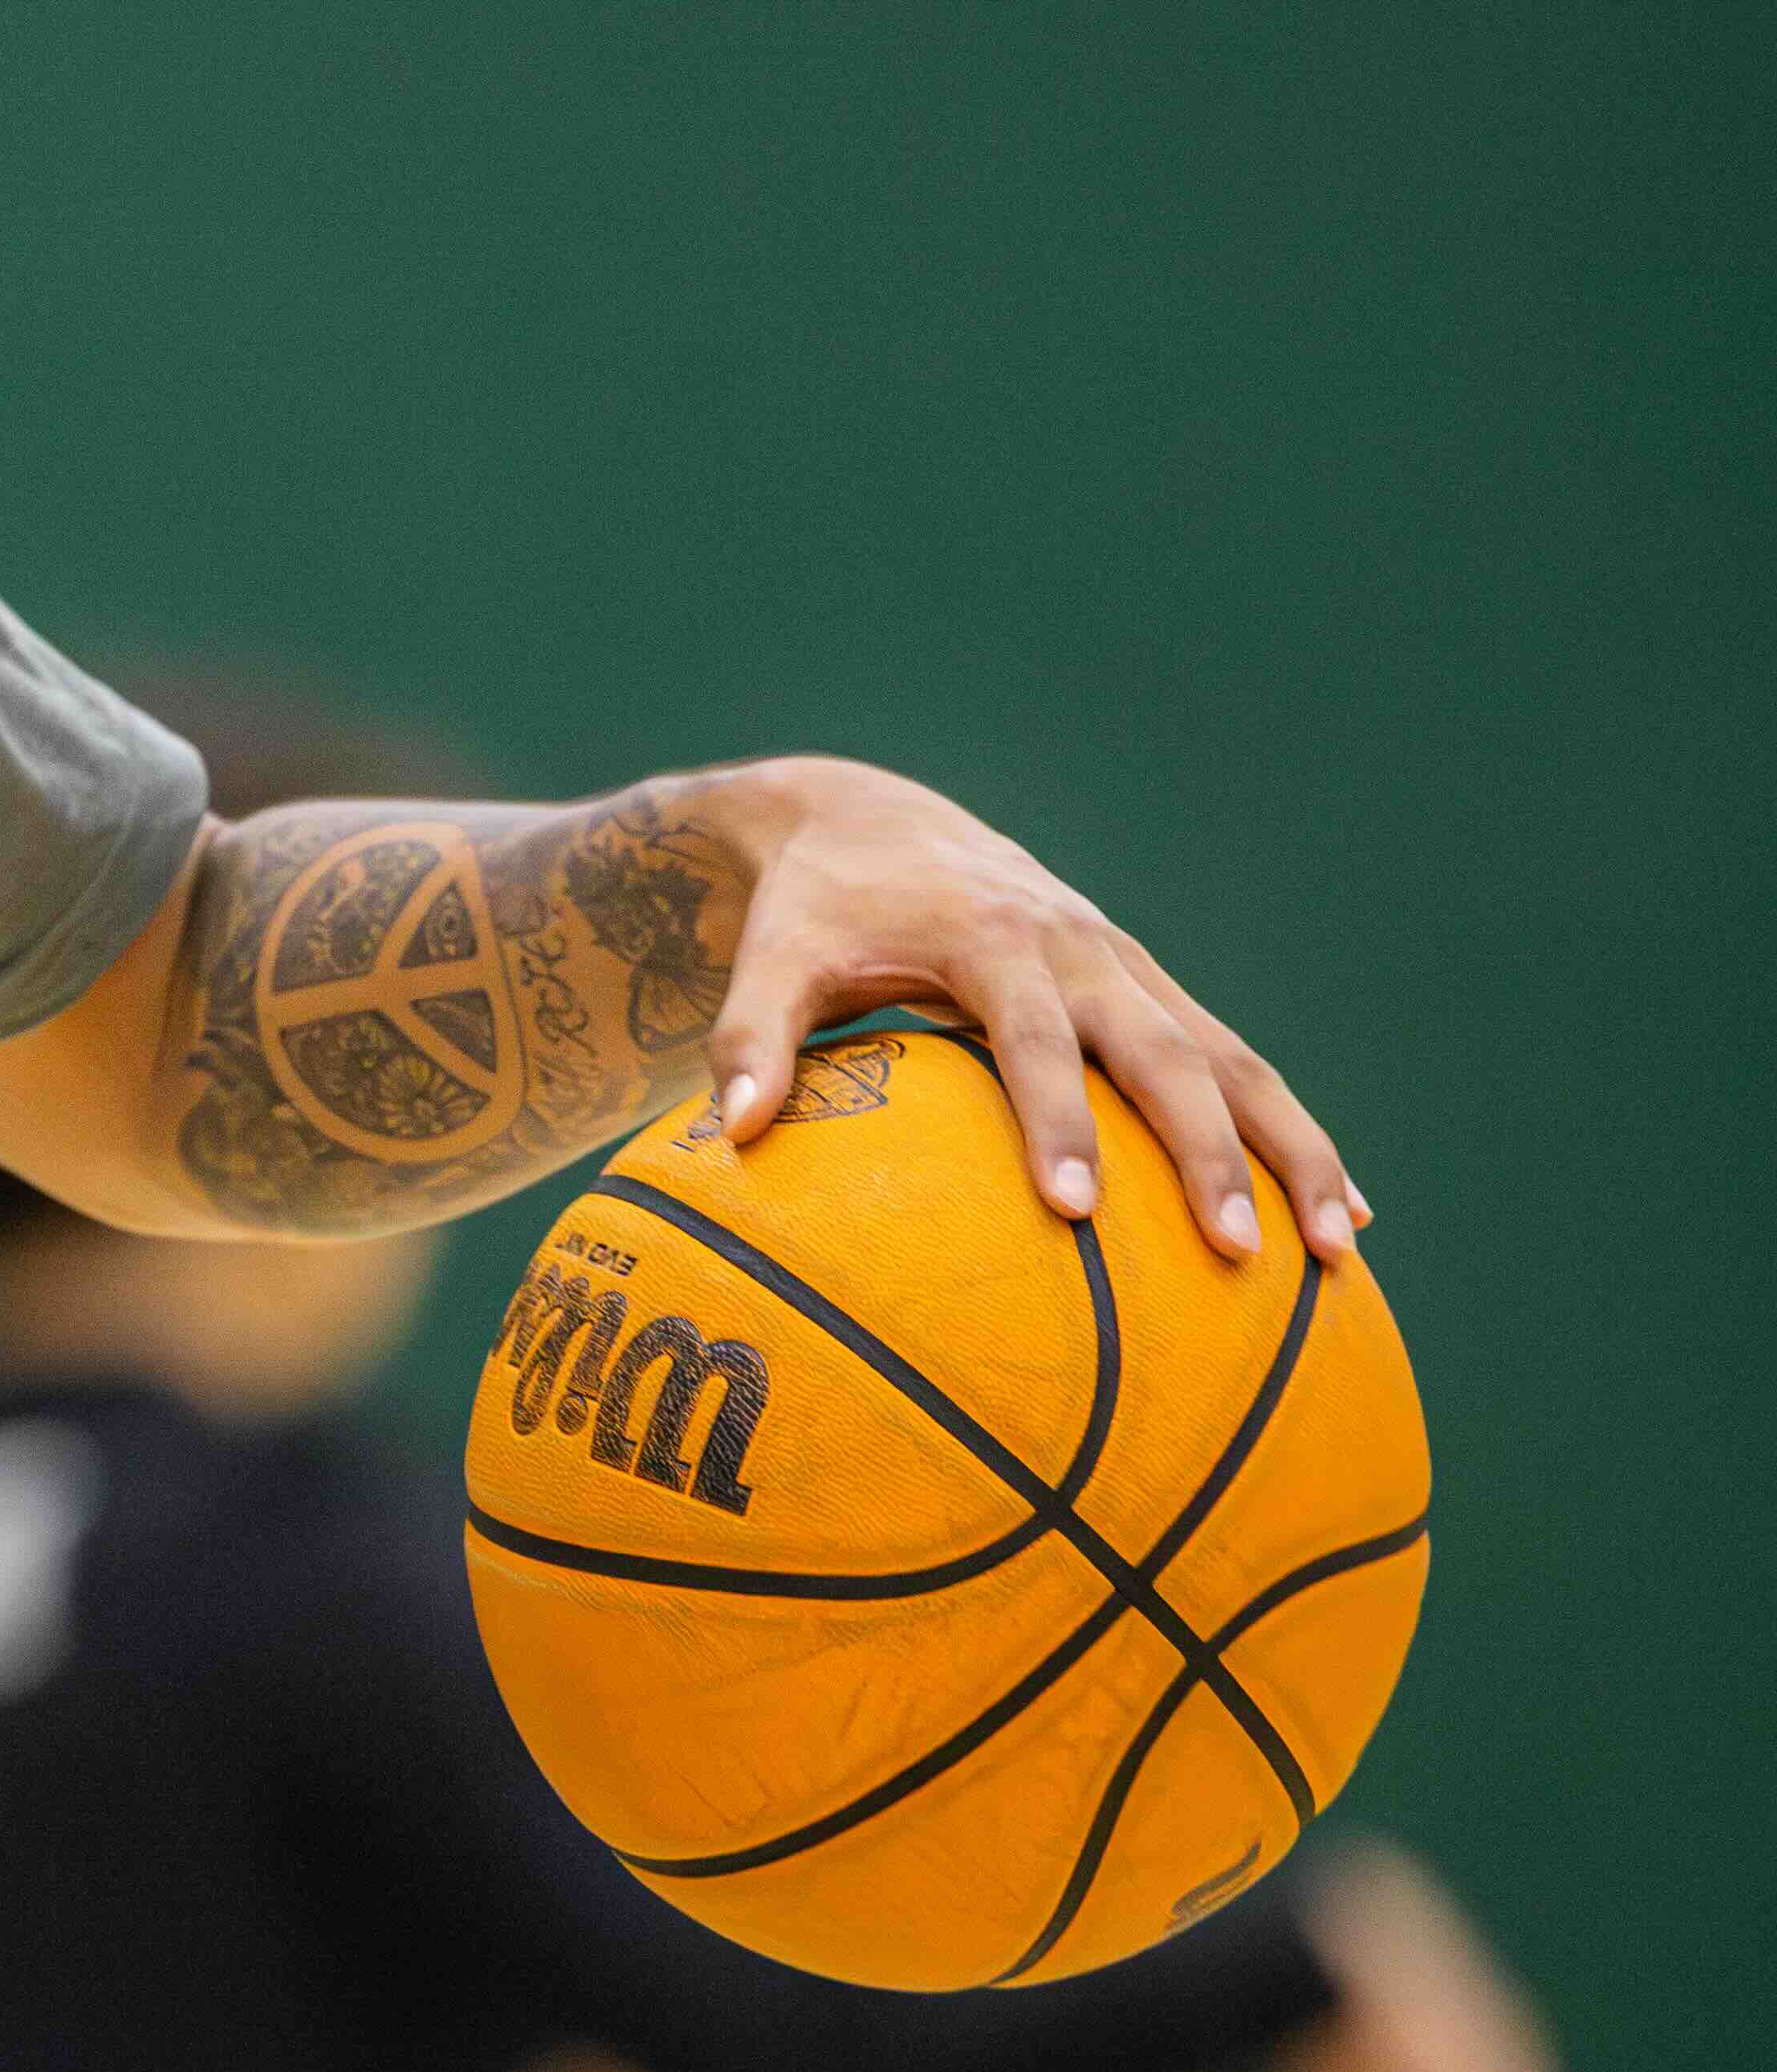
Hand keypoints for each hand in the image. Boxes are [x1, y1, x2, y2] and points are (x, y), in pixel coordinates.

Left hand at [703, 759, 1357, 1263]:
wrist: (869, 817)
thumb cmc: (814, 905)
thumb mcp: (770, 959)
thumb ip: (748, 1039)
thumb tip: (729, 1135)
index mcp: (995, 937)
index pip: (1038, 1041)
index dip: (1058, 1122)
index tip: (1074, 1213)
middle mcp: (1083, 948)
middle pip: (1169, 1054)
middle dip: (1211, 1154)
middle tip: (1236, 1254)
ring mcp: (1128, 965)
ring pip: (1233, 1057)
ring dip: (1291, 1148)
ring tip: (1342, 1247)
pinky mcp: (1148, 984)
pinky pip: (1234, 1058)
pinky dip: (1289, 1129)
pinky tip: (1342, 1206)